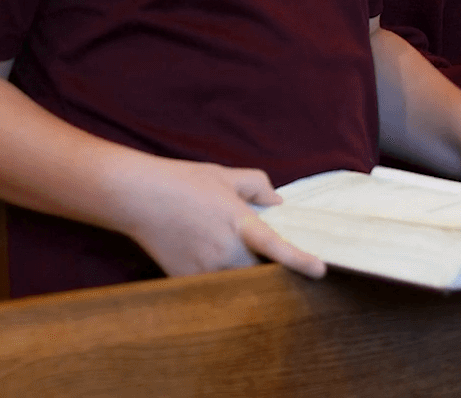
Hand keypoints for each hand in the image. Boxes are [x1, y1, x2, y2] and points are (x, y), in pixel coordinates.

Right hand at [114, 158, 325, 279]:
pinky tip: (204, 254)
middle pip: (260, 271)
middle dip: (268, 267)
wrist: (139, 197)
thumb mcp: (224, 175)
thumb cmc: (182, 181)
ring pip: (238, 281)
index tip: (321, 271)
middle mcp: (225, 250)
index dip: (300, 260)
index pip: (276, 246)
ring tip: (225, 250)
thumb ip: (257, 185)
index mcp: (239, 222)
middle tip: (264, 255)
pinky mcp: (188, 280)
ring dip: (242, 271)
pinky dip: (219, 275)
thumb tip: (277, 202)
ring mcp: (206, 269)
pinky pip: (215, 286)